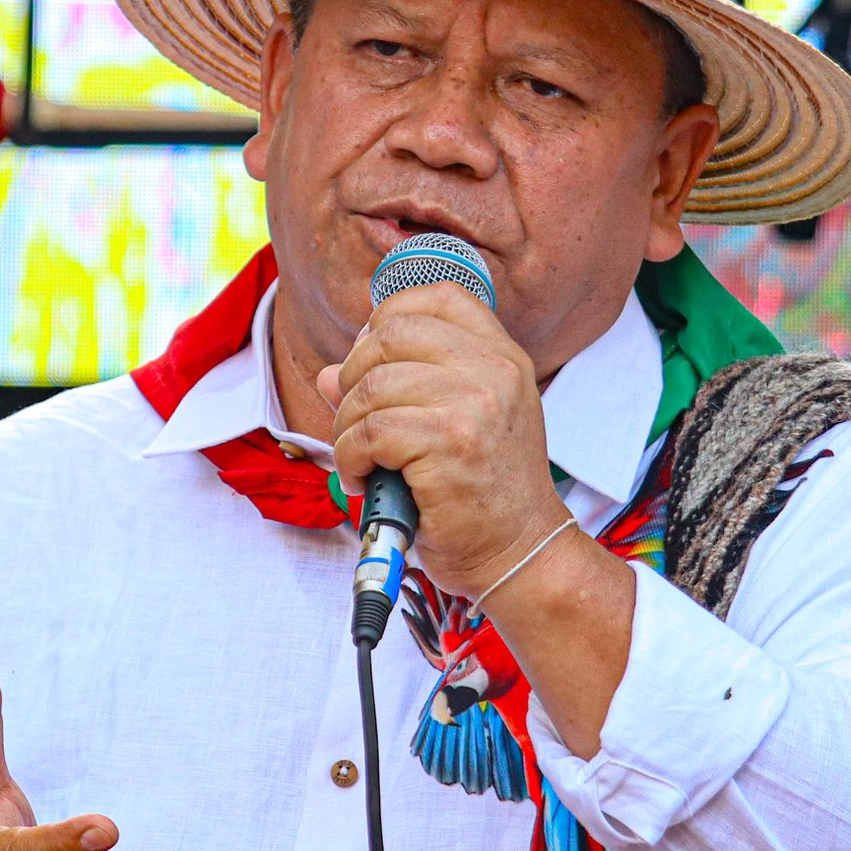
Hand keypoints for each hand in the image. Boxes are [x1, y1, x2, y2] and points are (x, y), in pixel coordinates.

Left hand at [321, 282, 569, 600]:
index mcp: (501, 355)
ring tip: (360, 459)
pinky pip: (369, 432)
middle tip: (355, 421)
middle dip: (353, 377)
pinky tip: (364, 479)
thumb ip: (400, 386)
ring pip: (371, 386)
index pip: (435, 299)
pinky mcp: (451, 441)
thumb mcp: (457, 423)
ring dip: (346, 427)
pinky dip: (350, 458)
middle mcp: (494, 370)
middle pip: (390, 335)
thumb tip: (330, 375)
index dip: (386, 320)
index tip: (370, 361)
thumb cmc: (483, 493)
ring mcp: (476, 403)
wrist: (519, 551)